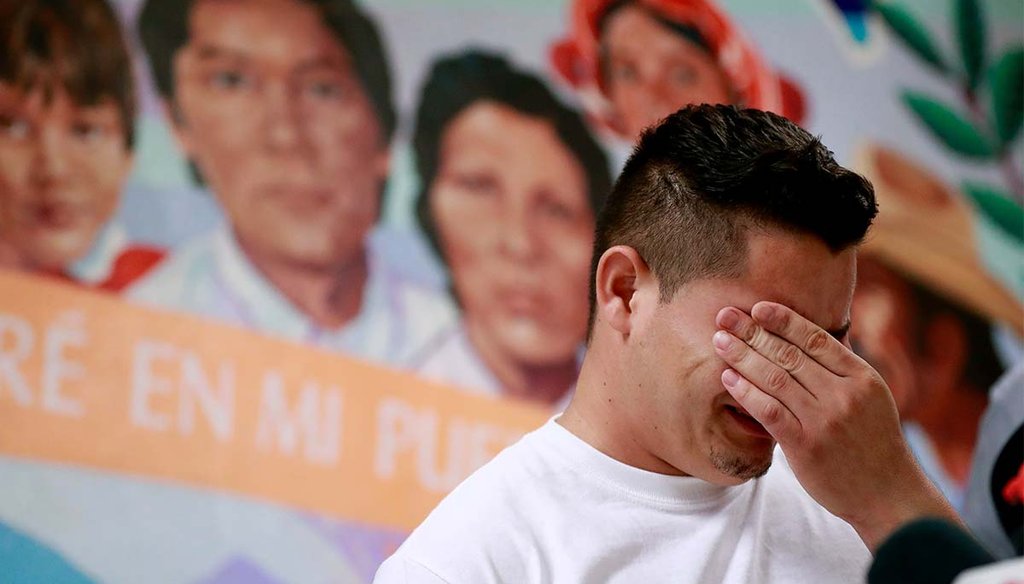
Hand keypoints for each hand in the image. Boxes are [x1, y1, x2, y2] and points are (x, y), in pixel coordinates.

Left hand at [712, 301, 957, 551]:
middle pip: (790, 354)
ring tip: (719, 341)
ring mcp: (825, 420)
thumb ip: (841, 371)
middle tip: (725, 316)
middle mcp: (844, 394)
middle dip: (753, 331)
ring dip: (742, 356)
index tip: (757, 307)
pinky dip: (746, 391)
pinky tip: (728, 378)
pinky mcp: (806, 445)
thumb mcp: (871, 398)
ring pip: (775, 378)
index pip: (816, 338)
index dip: (784, 320)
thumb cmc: (873, 442)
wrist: (888, 495)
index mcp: (861, 377)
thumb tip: (806, 339)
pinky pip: (769, 411)